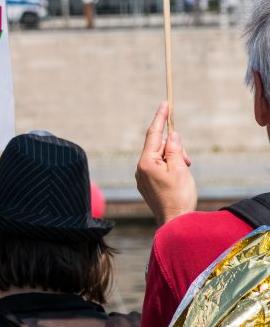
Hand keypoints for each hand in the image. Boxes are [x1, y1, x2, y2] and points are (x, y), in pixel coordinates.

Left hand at [135, 102, 196, 226]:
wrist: (175, 223)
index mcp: (146, 162)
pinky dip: (170, 167)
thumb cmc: (179, 197)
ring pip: (160, 157)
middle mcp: (140, 167)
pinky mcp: (147, 183)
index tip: (164, 103)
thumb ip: (174, 149)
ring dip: (174, 159)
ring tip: (184, 173)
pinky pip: (159, 167)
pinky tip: (178, 178)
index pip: (153, 134)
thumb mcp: (180, 169)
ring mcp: (142, 176)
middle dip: (174, 148)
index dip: (160, 118)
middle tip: (186, 161)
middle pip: (158, 146)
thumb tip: (171, 134)